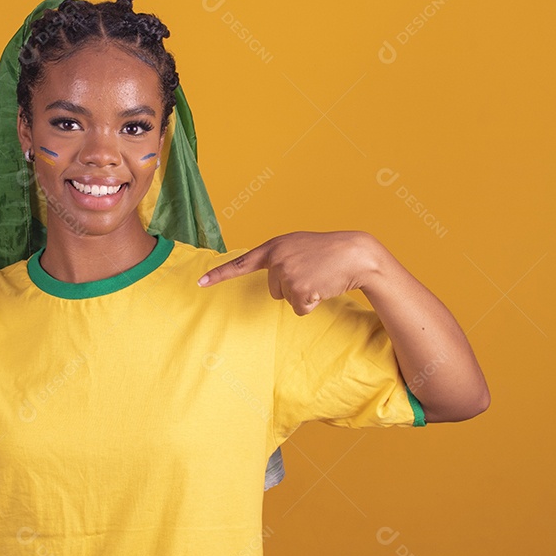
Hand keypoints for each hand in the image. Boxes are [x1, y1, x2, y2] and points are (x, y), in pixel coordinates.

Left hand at [197, 231, 381, 315]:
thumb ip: (279, 257)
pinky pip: (300, 309)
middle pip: (273, 290)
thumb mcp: (297, 246)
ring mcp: (287, 274)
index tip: (199, 283)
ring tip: (318, 278)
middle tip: (311, 273)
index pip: (241, 263)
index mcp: (273, 247)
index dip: (219, 275)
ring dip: (303, 295)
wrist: (356, 254)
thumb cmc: (328, 251)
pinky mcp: (299, 289)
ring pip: (287, 300)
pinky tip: (322, 288)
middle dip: (292, 287)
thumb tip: (272, 280)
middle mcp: (276, 259)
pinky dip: (312, 304)